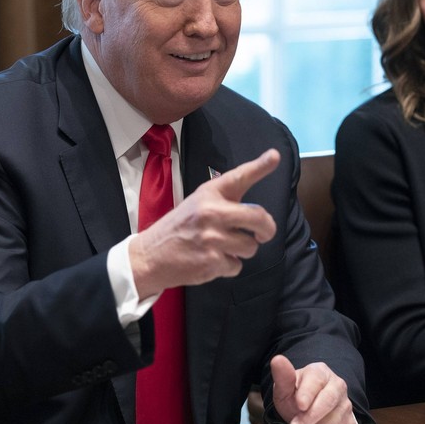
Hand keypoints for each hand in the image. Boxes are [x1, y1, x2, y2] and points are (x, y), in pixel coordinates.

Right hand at [130, 149, 279, 297]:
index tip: (275, 156)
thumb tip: (257, 211)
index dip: (260, 166)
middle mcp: (212, 212)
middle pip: (259, 217)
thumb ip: (224, 202)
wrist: (149, 256)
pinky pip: (237, 266)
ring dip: (242, 251)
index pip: (239, 176)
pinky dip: (228, 267)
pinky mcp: (212, 261)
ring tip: (222, 247)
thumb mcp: (197, 204)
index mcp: (209, 194)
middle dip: (267, 228)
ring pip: (251, 246)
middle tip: (263, 234)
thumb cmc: (178, 228)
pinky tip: (210, 260)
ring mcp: (212, 237)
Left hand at [270, 355, 356, 423]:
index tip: (298, 405)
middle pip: (328, 403)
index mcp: (321, 373)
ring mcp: (346, 407)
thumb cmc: (295, 394)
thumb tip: (277, 360)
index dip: (308, 394)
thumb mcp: (284, 386)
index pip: (317, 381)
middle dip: (309, 420)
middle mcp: (338, 387)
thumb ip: (282, 376)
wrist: (306, 408)